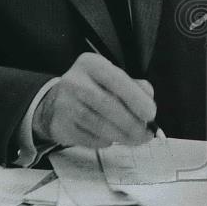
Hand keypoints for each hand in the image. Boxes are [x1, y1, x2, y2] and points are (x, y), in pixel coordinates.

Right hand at [32, 51, 157, 148]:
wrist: (55, 102)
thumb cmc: (93, 89)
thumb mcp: (112, 78)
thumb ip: (135, 87)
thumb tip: (148, 104)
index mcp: (91, 64)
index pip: (116, 80)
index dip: (136, 98)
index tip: (151, 114)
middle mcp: (74, 81)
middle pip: (107, 104)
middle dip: (132, 123)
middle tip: (146, 134)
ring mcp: (64, 104)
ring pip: (99, 125)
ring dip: (122, 135)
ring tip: (135, 139)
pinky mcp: (59, 125)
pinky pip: (89, 138)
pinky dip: (105, 141)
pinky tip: (111, 138)